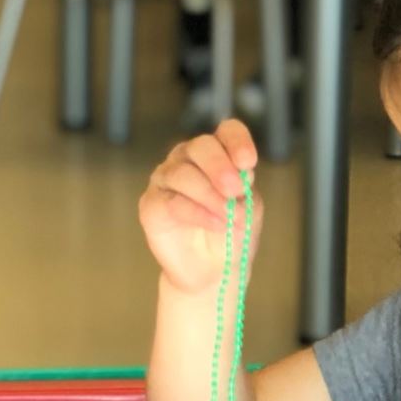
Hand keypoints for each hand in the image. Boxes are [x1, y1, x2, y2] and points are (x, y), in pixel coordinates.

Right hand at [140, 122, 262, 295]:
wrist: (214, 269)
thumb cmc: (232, 232)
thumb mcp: (248, 205)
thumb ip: (243, 185)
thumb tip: (236, 176)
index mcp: (216, 153)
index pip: (226, 132)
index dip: (237, 141)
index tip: (248, 162)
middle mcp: (187, 160)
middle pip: (201, 146)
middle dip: (219, 166)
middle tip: (235, 190)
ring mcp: (166, 179)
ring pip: (184, 174)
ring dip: (210, 195)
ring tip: (228, 216)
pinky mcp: (151, 204)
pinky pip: (172, 202)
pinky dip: (197, 212)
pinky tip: (215, 223)